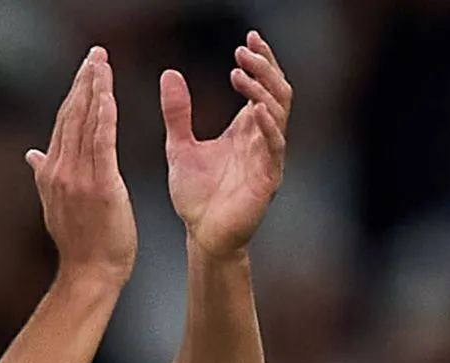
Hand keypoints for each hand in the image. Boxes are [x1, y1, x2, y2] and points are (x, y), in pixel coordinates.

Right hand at [27, 47, 137, 284]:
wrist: (88, 273)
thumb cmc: (80, 243)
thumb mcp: (56, 205)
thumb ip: (44, 175)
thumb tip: (30, 155)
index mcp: (52, 171)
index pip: (64, 122)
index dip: (75, 93)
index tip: (86, 68)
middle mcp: (60, 170)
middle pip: (72, 116)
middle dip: (84, 82)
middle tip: (96, 54)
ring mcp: (78, 178)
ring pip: (85, 124)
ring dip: (95, 90)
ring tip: (102, 64)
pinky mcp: (100, 186)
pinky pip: (101, 144)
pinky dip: (103, 118)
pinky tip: (107, 96)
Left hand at [163, 31, 291, 257]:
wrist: (201, 235)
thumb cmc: (195, 196)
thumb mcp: (179, 146)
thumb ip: (177, 113)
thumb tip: (170, 73)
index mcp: (246, 129)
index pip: (263, 85)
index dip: (260, 61)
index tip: (247, 39)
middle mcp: (262, 139)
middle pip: (277, 91)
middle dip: (264, 67)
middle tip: (244, 50)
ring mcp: (269, 158)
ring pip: (279, 113)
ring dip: (262, 89)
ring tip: (240, 72)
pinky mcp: (268, 179)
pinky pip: (275, 147)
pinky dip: (268, 126)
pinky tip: (254, 109)